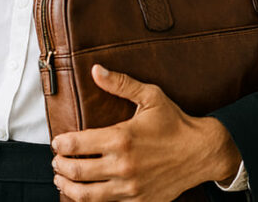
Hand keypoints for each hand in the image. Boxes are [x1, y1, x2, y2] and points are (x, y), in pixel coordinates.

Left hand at [50, 64, 241, 200]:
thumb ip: (121, 83)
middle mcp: (123, 165)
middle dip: (60, 166)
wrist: (202, 152)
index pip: (78, 144)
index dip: (61, 144)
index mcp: (122, 138)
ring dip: (68, 187)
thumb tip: (95, 70)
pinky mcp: (138, 201)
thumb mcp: (151, 96)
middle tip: (55, 161)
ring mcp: (130, 187)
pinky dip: (90, 201)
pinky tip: (85, 193)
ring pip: (87, 195)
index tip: (56, 141)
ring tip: (61, 180)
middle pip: (77, 172)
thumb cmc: (176, 122)